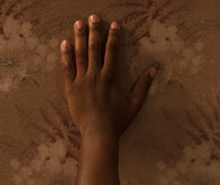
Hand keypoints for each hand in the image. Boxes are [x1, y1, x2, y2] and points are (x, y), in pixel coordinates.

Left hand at [61, 14, 155, 136]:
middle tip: (94, 17)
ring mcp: (81, 80)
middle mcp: (95, 75)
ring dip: (79, 37)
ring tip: (78, 23)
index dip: (113, 37)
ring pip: (79, 54)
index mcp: (110, 77)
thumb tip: (153, 70)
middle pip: (94, 48)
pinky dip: (66, 55)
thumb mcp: (134, 103)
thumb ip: (143, 85)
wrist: (98, 132)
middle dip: (94, 31)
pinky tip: (65, 43)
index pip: (112, 52)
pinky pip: (67, 68)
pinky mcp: (71, 87)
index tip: (113, 25)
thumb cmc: (118, 120)